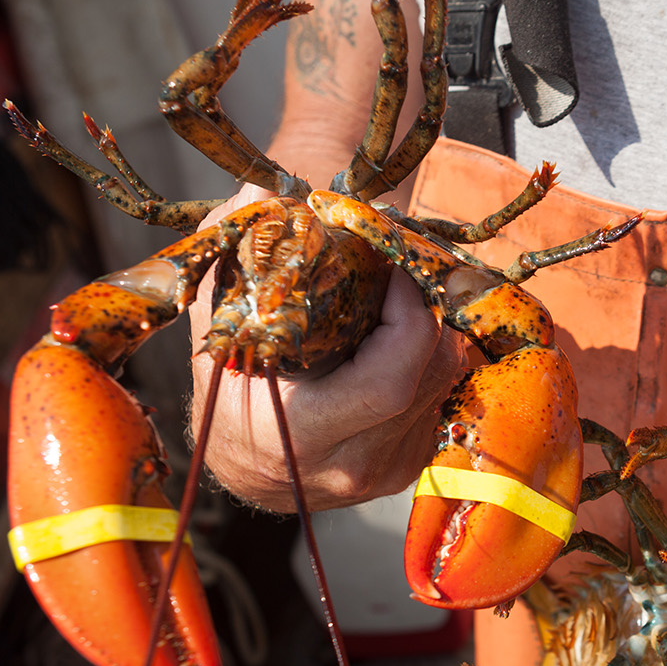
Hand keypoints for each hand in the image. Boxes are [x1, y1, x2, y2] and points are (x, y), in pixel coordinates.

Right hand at [187, 182, 466, 512]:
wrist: (249, 464)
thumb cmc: (231, 392)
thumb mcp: (218, 328)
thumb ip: (239, 261)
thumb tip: (264, 193)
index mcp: (306, 435)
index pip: (392, 377)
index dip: (409, 312)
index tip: (393, 265)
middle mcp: (357, 464)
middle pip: (432, 372)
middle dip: (426, 309)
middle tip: (400, 268)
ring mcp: (392, 471)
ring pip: (448, 383)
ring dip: (436, 328)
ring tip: (400, 297)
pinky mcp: (414, 465)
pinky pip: (447, 396)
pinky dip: (435, 356)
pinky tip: (404, 336)